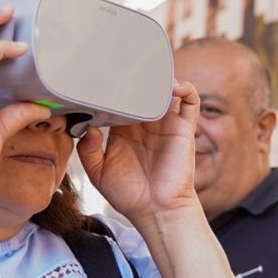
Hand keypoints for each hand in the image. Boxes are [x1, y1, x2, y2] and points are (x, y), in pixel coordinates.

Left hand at [77, 81, 200, 222]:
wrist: (156, 211)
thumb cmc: (129, 195)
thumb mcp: (99, 173)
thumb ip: (88, 151)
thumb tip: (89, 128)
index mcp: (124, 129)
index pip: (118, 99)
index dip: (111, 88)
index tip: (99, 79)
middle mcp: (145, 122)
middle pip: (141, 89)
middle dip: (133, 77)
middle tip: (121, 67)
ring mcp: (166, 123)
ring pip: (164, 89)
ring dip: (158, 78)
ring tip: (147, 72)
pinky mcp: (184, 128)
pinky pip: (190, 100)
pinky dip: (184, 88)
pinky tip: (172, 86)